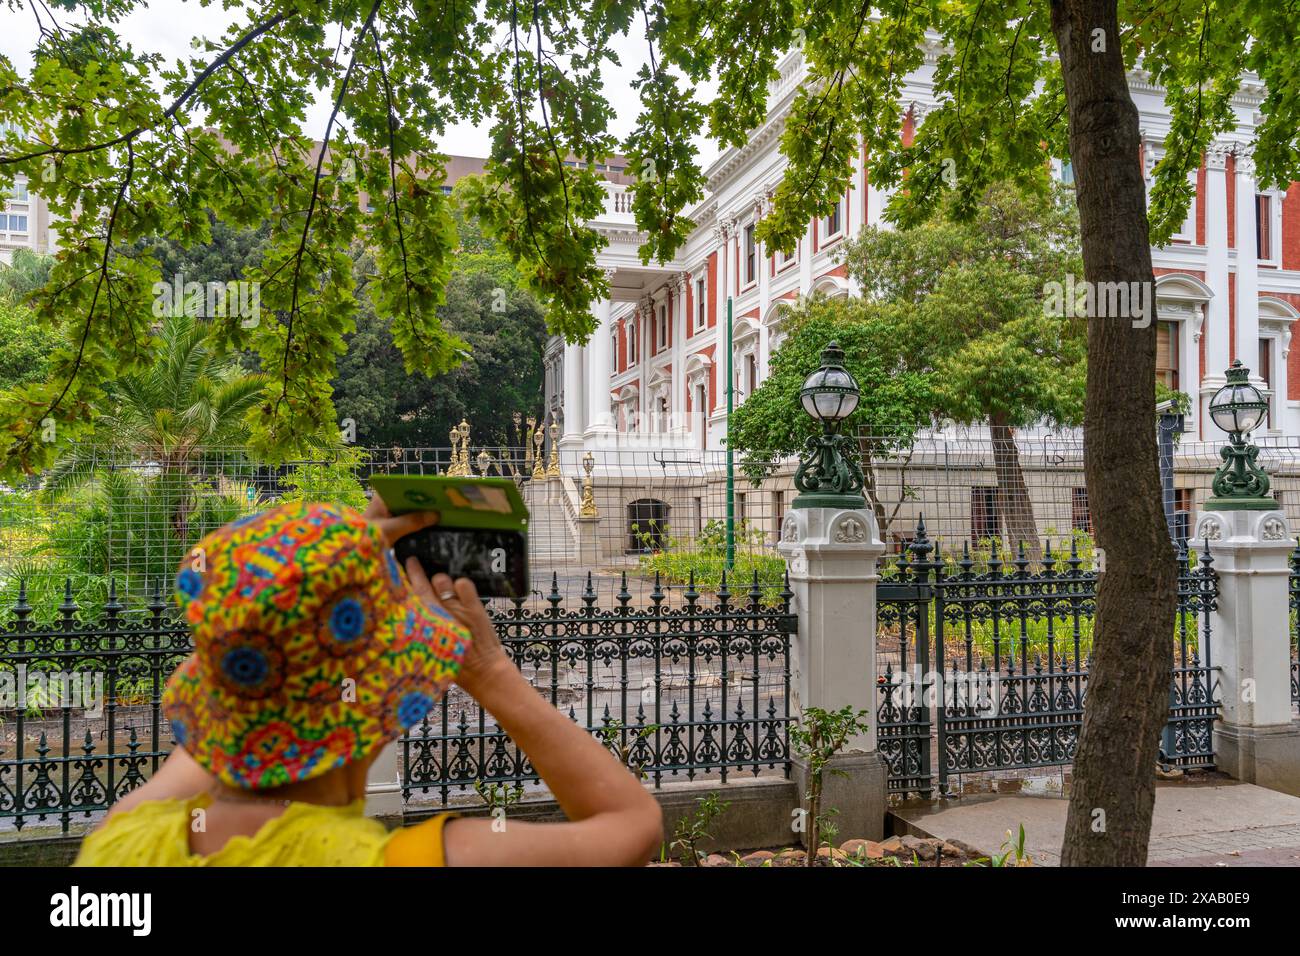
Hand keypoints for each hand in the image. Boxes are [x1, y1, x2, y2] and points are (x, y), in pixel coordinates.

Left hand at [363, 493, 438, 547]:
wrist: (352, 557)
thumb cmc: (364, 539)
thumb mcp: (390, 530)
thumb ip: (412, 522)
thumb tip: (436, 515)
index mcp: (382, 497)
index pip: (405, 487)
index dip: (421, 489)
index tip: (438, 492)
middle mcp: (386, 504)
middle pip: (410, 500)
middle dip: (425, 503)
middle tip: (445, 505)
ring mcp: (389, 517)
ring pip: (410, 512)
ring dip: (423, 515)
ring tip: (443, 515)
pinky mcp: (392, 529)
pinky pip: (408, 523)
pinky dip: (418, 525)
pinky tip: (432, 528)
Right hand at [403, 557, 516, 697]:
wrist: (483, 672)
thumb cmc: (456, 666)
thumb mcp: (431, 651)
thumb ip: (421, 633)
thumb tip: (413, 617)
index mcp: (424, 627)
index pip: (408, 600)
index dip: (402, 585)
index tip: (395, 574)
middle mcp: (436, 616)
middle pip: (421, 586)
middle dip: (414, 572)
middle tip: (410, 561)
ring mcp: (455, 609)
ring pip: (442, 581)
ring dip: (443, 583)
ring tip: (447, 591)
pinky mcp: (473, 607)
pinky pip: (463, 583)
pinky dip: (462, 586)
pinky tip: (463, 594)